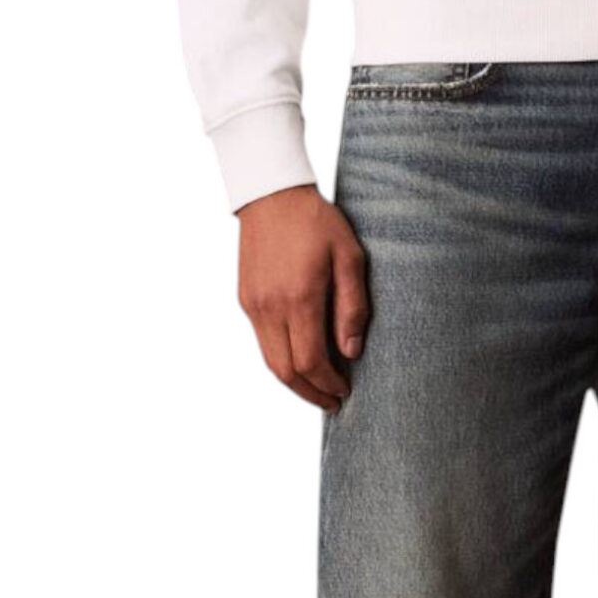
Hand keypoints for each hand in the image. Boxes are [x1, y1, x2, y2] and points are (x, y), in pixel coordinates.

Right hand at [235, 184, 368, 411]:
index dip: (328, 383)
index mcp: (299, 297)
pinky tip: (300, 359)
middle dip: (310, 393)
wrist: (272, 195)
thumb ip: (352, 306)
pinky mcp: (246, 300)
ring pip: (270, 361)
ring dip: (294, 382)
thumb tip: (351, 351)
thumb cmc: (317, 222)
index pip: (311, 360)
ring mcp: (254, 305)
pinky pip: (262, 342)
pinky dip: (281, 359)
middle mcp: (271, 307)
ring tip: (317, 388)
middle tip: (332, 402)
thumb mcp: (349, 257)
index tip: (345, 391)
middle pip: (286, 371)